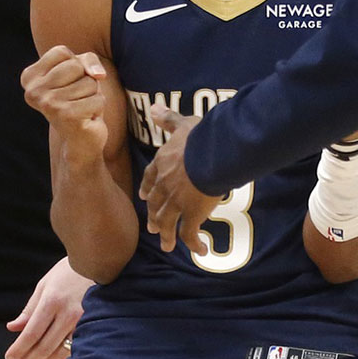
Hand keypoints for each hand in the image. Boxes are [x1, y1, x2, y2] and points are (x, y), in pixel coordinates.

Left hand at [5, 257, 91, 358]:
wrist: (101, 264)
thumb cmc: (69, 272)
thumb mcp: (45, 285)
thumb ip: (30, 309)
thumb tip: (13, 328)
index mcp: (52, 301)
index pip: (31, 333)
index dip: (19, 349)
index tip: (9, 358)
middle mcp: (69, 313)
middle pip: (45, 346)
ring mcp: (84, 321)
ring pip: (62, 351)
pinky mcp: (95, 326)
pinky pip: (77, 348)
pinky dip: (63, 358)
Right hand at [22, 46, 108, 157]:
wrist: (80, 140)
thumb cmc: (79, 100)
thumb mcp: (80, 72)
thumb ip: (87, 60)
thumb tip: (98, 74)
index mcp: (29, 77)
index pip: (61, 52)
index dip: (74, 65)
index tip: (67, 83)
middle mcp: (33, 91)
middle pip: (75, 66)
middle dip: (85, 80)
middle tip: (77, 98)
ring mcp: (48, 104)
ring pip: (89, 82)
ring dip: (93, 95)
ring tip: (81, 108)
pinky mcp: (65, 116)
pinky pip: (98, 99)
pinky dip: (98, 107)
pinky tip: (86, 118)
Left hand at [139, 107, 221, 253]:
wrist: (211, 154)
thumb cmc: (200, 137)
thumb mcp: (183, 124)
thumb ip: (169, 119)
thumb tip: (155, 108)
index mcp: (162, 164)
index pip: (150, 179)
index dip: (148, 190)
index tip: (145, 198)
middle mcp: (165, 186)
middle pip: (156, 205)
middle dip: (155, 217)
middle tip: (153, 228)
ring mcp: (177, 202)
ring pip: (168, 222)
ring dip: (167, 235)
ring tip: (167, 246)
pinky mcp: (192, 214)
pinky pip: (190, 233)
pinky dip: (194, 243)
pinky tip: (200, 250)